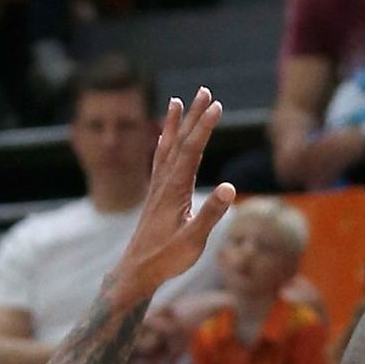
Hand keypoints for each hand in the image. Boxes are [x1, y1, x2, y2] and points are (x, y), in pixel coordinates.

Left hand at [109, 89, 234, 308]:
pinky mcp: (155, 196)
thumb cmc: (166, 259)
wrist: (136, 272)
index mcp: (175, 190)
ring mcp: (157, 188)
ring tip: (178, 101)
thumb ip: (211, 214)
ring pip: (167, 147)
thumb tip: (228, 187)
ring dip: (175, 124)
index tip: (217, 106)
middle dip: (193, 116)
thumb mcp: (193, 241)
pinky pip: (159, 161)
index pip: (192, 150)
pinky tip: (163, 138)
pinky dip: (164, 144)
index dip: (204, 127)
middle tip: (205, 91)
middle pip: (180, 142)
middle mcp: (164, 183)